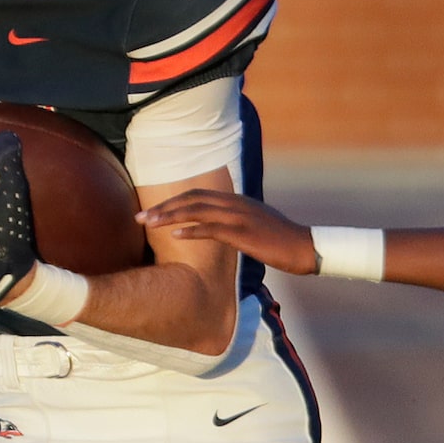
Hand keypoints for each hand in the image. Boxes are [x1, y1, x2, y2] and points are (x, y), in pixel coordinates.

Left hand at [138, 190, 317, 274]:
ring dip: (170, 216)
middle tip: (139, 217)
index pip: (197, 195)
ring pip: (197, 210)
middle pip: (191, 199)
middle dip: (163, 207)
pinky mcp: (243, 233)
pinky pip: (213, 229)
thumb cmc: (279, 241)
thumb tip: (216, 228)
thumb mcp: (254, 225)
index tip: (151, 211)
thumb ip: (234, 222)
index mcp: (235, 200)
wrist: (304, 247)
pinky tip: (175, 235)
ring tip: (148, 223)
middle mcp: (234, 203)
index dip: (172, 201)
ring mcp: (239, 217)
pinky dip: (192, 230)